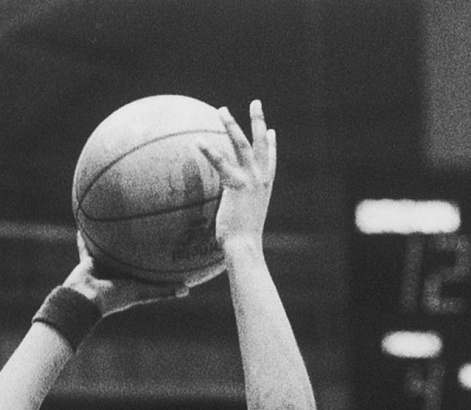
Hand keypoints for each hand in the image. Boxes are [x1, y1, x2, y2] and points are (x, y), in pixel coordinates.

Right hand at [64, 233, 193, 314]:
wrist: (86, 298)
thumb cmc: (115, 297)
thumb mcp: (142, 292)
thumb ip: (163, 291)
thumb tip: (188, 289)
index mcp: (130, 282)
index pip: (145, 270)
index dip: (154, 262)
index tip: (165, 249)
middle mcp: (116, 274)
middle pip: (127, 256)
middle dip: (135, 245)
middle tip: (144, 227)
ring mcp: (102, 267)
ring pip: (109, 249)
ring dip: (112, 238)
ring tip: (117, 221)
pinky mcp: (88, 260)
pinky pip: (88, 245)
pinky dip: (87, 235)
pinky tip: (89, 219)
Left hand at [197, 100, 275, 253]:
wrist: (245, 247)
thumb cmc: (242, 242)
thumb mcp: (244, 220)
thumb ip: (239, 209)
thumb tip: (230, 215)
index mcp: (265, 188)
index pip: (271, 161)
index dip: (272, 145)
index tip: (272, 131)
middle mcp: (261, 180)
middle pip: (260, 143)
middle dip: (258, 120)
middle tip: (256, 102)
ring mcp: (250, 180)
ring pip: (241, 144)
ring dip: (232, 124)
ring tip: (222, 109)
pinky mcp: (235, 185)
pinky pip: (220, 163)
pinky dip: (208, 152)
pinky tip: (198, 141)